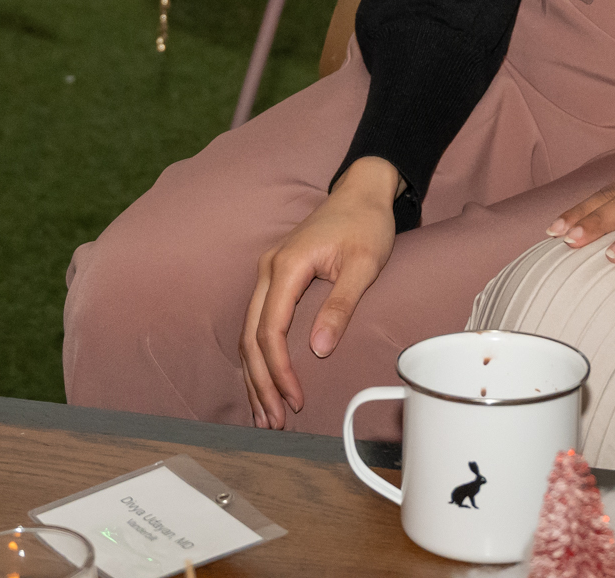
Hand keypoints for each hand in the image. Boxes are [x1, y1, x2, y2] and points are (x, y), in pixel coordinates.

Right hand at [240, 157, 398, 428]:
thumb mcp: (363, 265)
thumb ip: (340, 306)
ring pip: (249, 333)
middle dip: (260, 382)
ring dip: (254, 375)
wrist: (362, 192)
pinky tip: (264, 381)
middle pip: (251, 337)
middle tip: (273, 421)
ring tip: (264, 414)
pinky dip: (259, 356)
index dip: (279, 369)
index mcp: (287, 266)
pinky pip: (258, 323)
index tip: (293, 399)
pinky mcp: (275, 279)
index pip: (271, 329)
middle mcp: (268, 270)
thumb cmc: (366, 225)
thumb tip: (319, 350)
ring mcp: (268, 274)